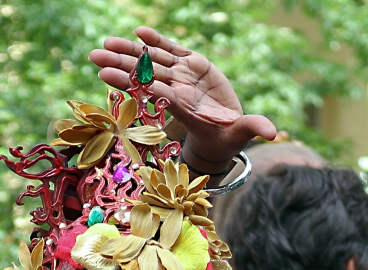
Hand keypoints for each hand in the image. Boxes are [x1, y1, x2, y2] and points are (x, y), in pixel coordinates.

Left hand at [91, 27, 276, 173]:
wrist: (224, 132)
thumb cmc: (229, 138)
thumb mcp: (240, 135)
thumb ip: (252, 129)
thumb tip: (273, 133)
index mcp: (186, 108)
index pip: (161, 96)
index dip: (141, 86)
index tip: (118, 79)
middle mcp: (179, 91)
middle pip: (146, 77)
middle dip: (120, 67)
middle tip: (94, 59)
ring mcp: (183, 77)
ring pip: (152, 63)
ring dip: (128, 53)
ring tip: (104, 44)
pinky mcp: (191, 66)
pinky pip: (170, 52)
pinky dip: (155, 43)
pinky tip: (138, 32)